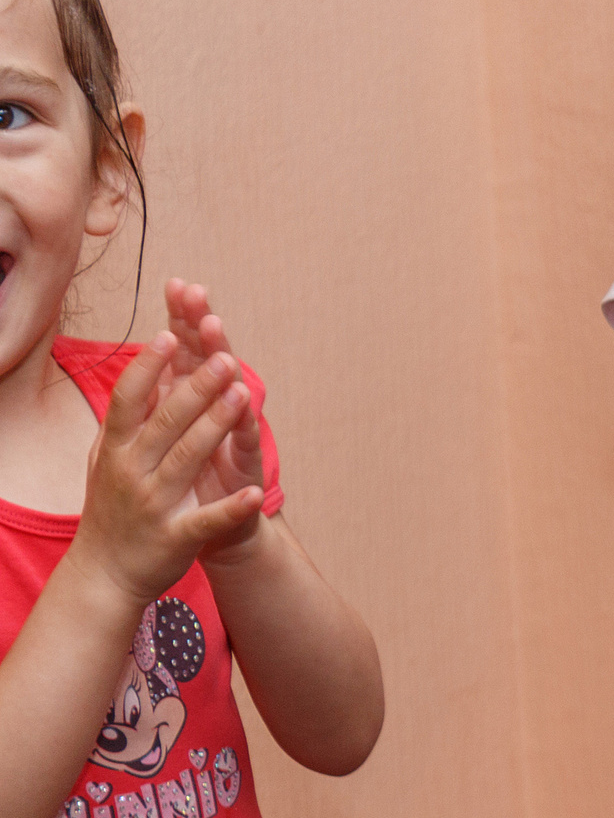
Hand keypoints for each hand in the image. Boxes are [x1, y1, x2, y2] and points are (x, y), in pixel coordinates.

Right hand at [70, 335, 264, 605]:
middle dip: (196, 386)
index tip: (169, 333)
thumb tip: (146, 368)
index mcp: (116, 448)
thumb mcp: (111, 458)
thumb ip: (129, 418)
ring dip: (216, 425)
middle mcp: (131, 471)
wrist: (105, 572)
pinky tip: (255, 493)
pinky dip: (231, 507)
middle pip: (166, 420)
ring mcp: (154, 504)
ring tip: (243, 394)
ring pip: (187, 458)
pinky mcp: (177, 537)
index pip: (130, 398)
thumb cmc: (115, 505)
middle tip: (224, 355)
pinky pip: (207, 520)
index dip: (149, 366)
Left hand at [155, 279, 265, 560]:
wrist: (219, 532)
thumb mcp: (173, 431)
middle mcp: (220, 413)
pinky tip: (247, 403)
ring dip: (229, 374)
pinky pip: (246, 447)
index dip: (184, 319)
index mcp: (195, 401)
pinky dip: (246, 428)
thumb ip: (172, 389)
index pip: (188, 351)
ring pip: (232, 399)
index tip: (177, 285)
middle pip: (212, 363)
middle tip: (201, 302)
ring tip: (222, 349)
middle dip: (206, 333)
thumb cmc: (193, 480)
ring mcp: (235, 439)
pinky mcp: (246, 469)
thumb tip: (162, 344)